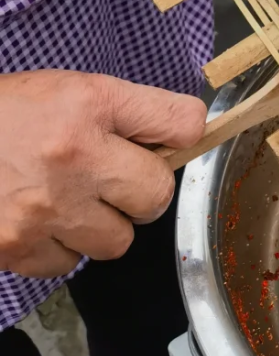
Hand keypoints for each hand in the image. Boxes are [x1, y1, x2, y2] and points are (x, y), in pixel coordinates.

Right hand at [0, 70, 205, 277]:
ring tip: (69, 201)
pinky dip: (58, 249)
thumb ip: (126, 113)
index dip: (182, 135)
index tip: (166, 141)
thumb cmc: (3, 114)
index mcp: (90, 103)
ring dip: (101, 227)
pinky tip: (37, 221)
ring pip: (117, 241)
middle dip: (140, 192)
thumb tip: (181, 141)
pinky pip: (69, 265)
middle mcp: (74, 155)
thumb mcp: (68, 90)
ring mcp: (45, 207)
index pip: (183, 123)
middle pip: (157, 195)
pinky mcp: (15, 248)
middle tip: (113, 180)